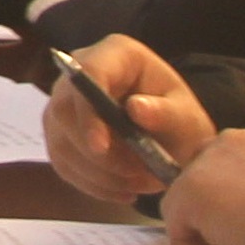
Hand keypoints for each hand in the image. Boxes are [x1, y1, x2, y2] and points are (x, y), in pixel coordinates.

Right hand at [36, 37, 219, 202]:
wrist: (171, 138)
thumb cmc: (180, 120)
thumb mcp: (186, 117)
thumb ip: (166, 113)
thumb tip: (136, 108)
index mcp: (115, 54)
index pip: (88, 73)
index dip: (89, 111)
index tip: (101, 148)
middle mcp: (78, 73)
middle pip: (64, 110)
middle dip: (97, 153)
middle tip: (136, 174)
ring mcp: (63, 103)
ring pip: (60, 141)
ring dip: (98, 173)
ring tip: (138, 185)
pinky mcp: (58, 133)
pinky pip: (62, 162)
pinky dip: (92, 184)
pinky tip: (122, 190)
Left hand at [157, 123, 244, 244]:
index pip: (231, 166)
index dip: (230, 199)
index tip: (242, 228)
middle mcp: (231, 140)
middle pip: (203, 178)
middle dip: (209, 213)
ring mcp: (205, 163)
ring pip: (188, 205)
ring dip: (205, 239)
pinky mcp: (188, 192)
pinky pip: (179, 228)